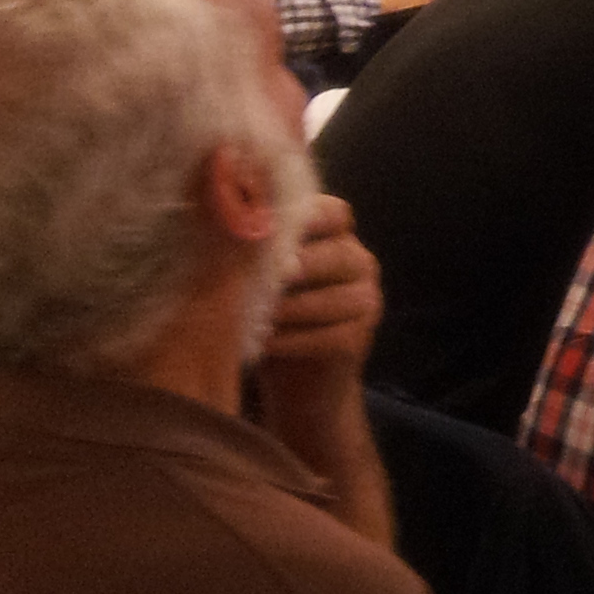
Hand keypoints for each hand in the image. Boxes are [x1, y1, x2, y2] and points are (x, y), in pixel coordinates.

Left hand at [257, 192, 383, 388]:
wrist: (295, 379)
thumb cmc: (271, 315)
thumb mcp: (262, 278)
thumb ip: (258, 253)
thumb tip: (227, 228)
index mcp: (336, 238)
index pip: (334, 213)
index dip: (309, 217)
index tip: (273, 225)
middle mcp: (359, 263)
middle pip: (338, 254)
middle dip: (300, 265)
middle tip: (265, 275)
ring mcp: (366, 302)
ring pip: (335, 298)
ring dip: (292, 308)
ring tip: (254, 317)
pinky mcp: (360, 339)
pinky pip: (331, 336)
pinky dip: (294, 341)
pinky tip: (265, 343)